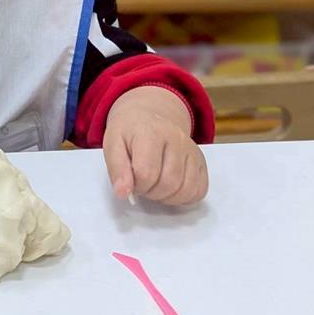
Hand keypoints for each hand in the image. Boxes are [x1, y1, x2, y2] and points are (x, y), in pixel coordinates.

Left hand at [103, 86, 207, 205]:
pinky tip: (170, 187)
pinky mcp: (201, 161)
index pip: (146, 174)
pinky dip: (184, 197)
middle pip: (168, 184)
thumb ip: (116, 168)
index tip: (130, 179)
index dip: (135, 185)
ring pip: (185, 190)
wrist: (147, 117)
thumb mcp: (112, 144)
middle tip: (141, 183)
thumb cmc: (129, 133)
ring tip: (154, 184)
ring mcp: (191, 150)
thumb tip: (123, 193)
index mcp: (151, 132)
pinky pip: (199, 190)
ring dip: (166, 197)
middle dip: (151, 192)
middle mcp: (177, 138)